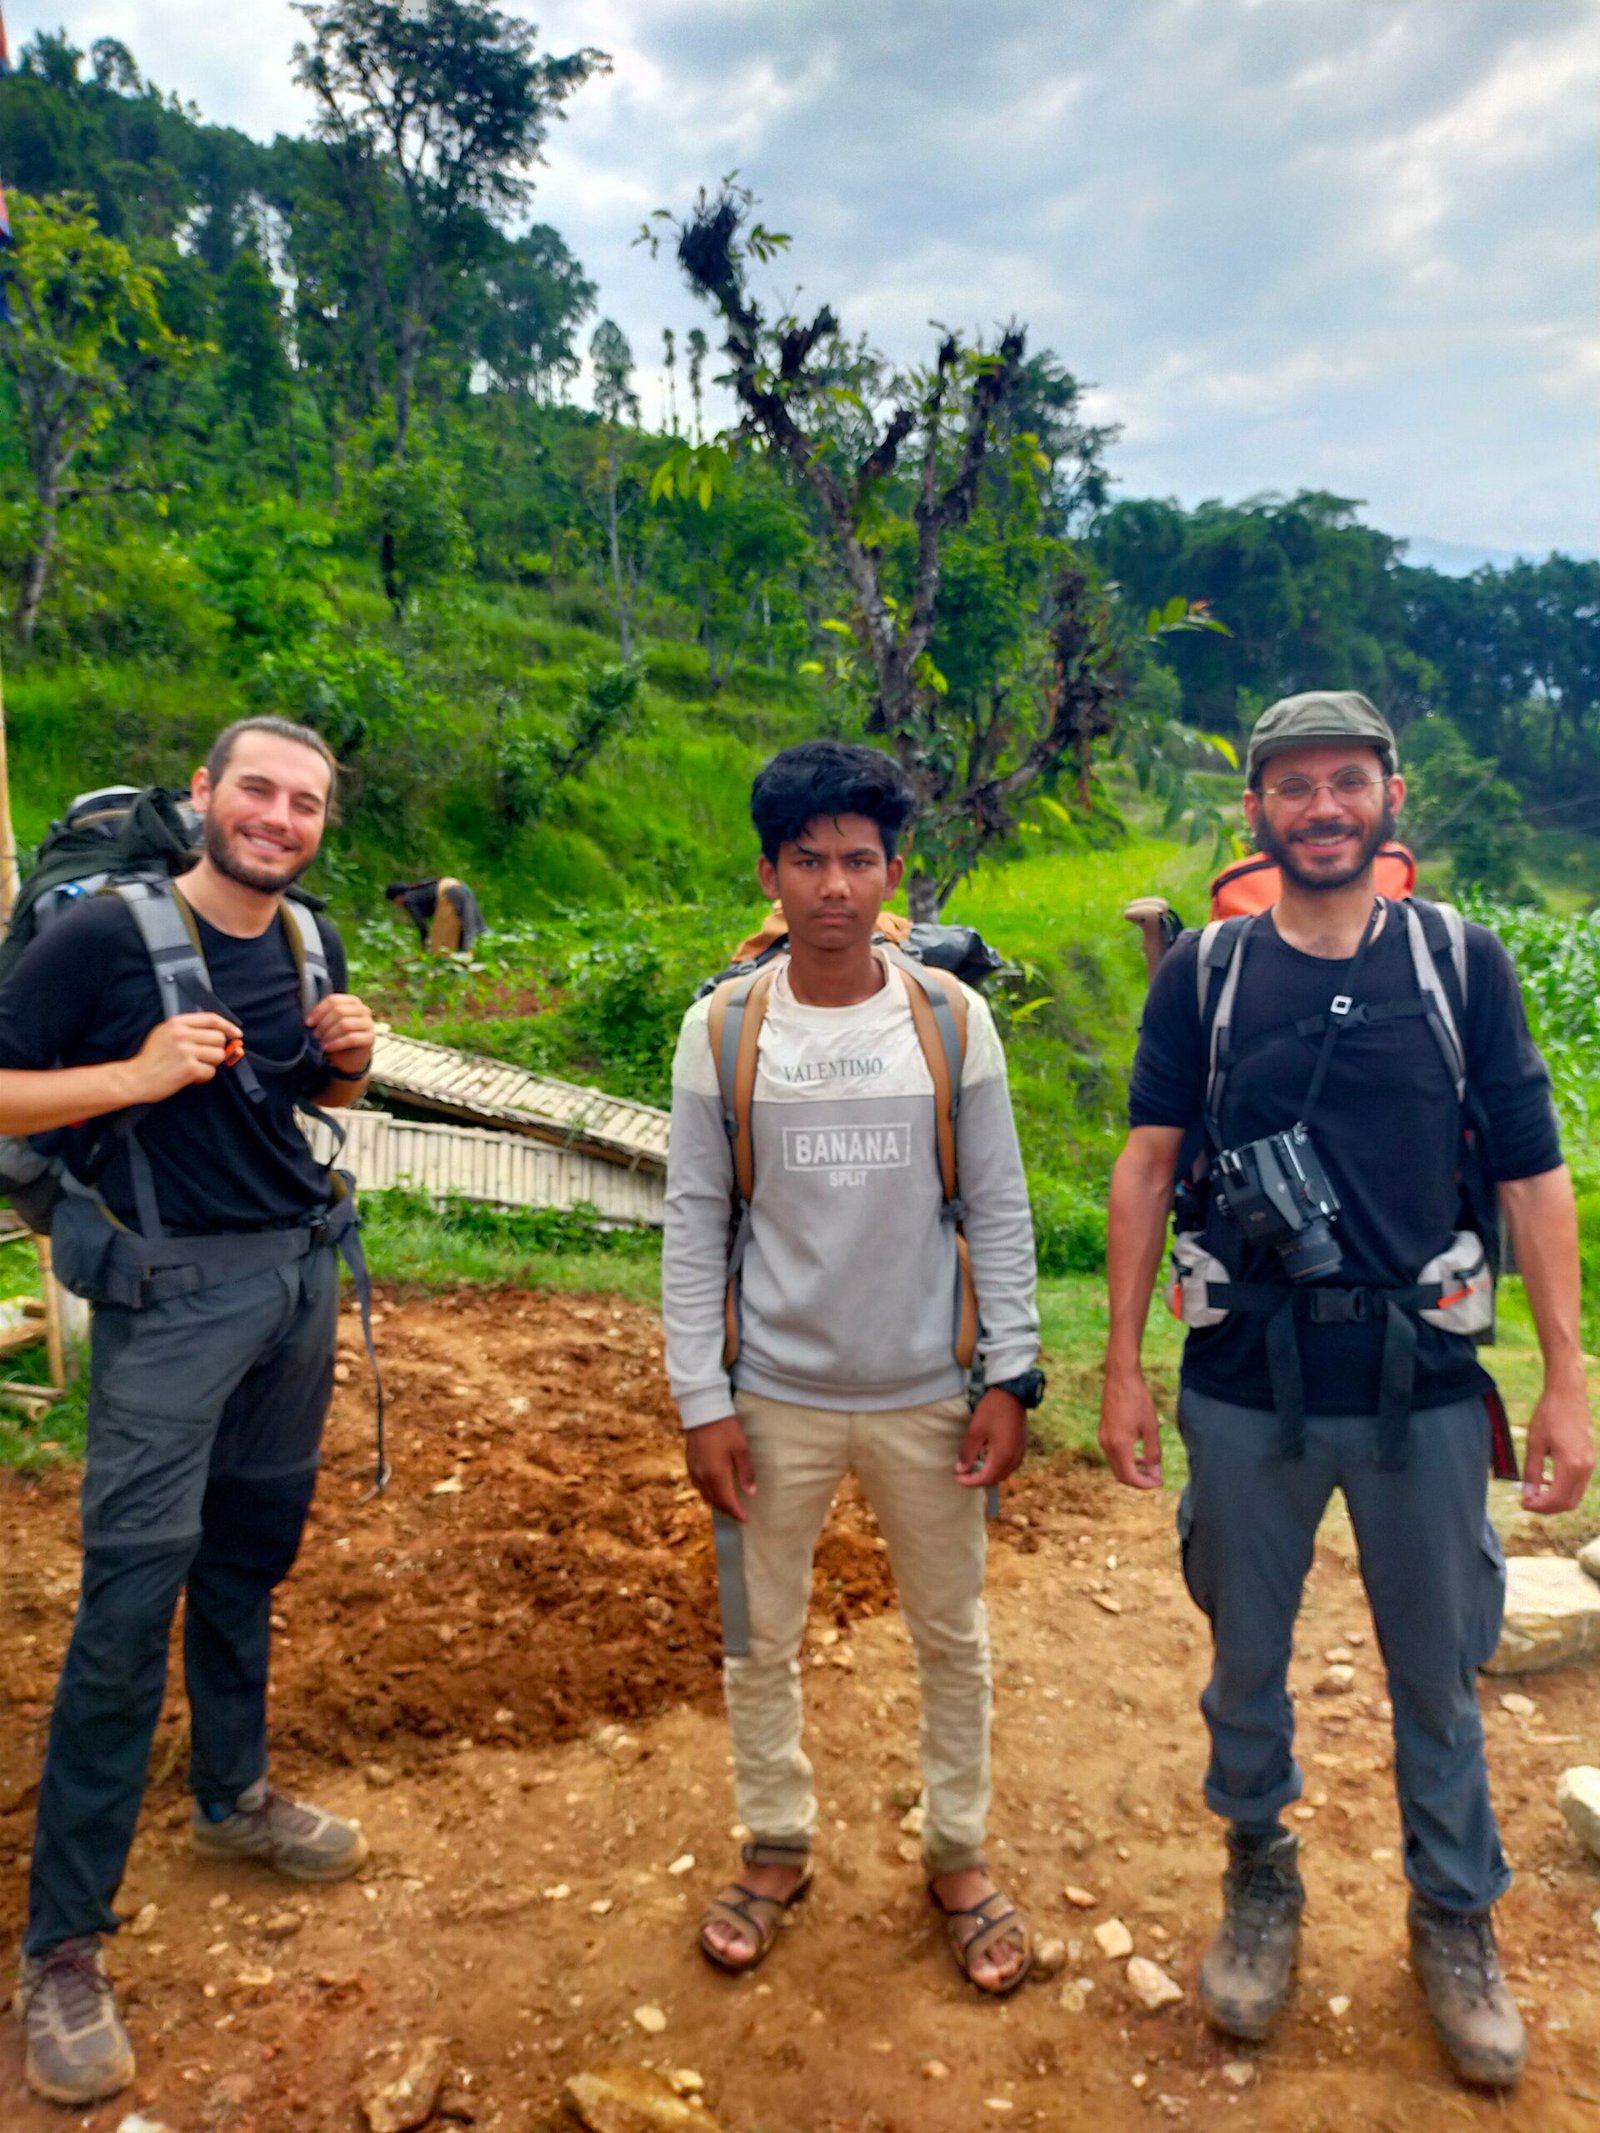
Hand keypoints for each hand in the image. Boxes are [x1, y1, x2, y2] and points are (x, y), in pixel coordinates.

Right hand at [126, 1012, 241, 1102]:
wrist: (134, 1078)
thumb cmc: (150, 1059)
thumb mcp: (163, 1034)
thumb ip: (187, 1029)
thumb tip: (217, 1031)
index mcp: (176, 1023)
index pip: (211, 1018)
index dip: (228, 1026)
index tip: (236, 1033)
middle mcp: (181, 1034)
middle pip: (219, 1038)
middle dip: (216, 1050)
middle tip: (203, 1058)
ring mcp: (185, 1051)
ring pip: (218, 1055)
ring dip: (210, 1064)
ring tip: (195, 1067)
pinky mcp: (189, 1068)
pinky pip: (211, 1072)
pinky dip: (203, 1077)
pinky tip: (190, 1077)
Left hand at [308, 992, 375, 1076]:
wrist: (351, 1057)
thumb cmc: (338, 1037)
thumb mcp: (330, 1023)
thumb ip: (323, 1016)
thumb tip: (309, 1019)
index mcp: (352, 1001)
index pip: (333, 1000)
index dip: (319, 1011)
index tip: (309, 1022)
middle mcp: (363, 1009)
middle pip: (339, 1011)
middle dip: (324, 1024)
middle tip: (316, 1034)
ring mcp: (368, 1023)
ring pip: (345, 1024)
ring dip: (329, 1034)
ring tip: (322, 1042)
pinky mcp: (370, 1038)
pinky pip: (351, 1038)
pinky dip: (336, 1043)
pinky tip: (328, 1047)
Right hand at [685, 1414, 756, 1520]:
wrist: (702, 1412)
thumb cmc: (725, 1429)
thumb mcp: (741, 1449)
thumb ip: (746, 1473)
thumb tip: (751, 1493)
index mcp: (716, 1475)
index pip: (727, 1502)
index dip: (737, 1513)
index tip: (746, 1519)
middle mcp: (702, 1477)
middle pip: (715, 1502)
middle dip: (728, 1510)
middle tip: (739, 1513)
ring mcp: (694, 1472)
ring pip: (705, 1495)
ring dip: (718, 1502)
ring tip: (729, 1503)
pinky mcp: (690, 1465)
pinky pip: (699, 1486)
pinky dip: (709, 1493)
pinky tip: (716, 1489)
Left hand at [956, 1389, 1026, 1488]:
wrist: (1013, 1393)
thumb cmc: (992, 1411)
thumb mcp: (975, 1432)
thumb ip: (968, 1453)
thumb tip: (960, 1470)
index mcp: (1003, 1457)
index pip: (985, 1478)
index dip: (970, 1482)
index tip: (957, 1478)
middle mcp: (1014, 1459)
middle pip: (996, 1479)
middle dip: (979, 1480)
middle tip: (963, 1475)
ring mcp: (1020, 1453)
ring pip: (1004, 1473)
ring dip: (989, 1475)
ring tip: (974, 1469)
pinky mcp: (1022, 1446)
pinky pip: (1010, 1464)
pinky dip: (998, 1467)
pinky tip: (988, 1460)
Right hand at [1100, 1365, 1162, 1488]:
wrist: (1121, 1377)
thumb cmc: (1138, 1399)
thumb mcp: (1150, 1427)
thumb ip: (1153, 1453)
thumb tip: (1156, 1474)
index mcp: (1119, 1445)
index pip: (1130, 1476)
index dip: (1145, 1484)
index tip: (1159, 1482)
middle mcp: (1107, 1444)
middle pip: (1120, 1475)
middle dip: (1138, 1481)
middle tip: (1155, 1478)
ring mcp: (1103, 1438)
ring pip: (1116, 1465)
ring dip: (1132, 1470)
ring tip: (1149, 1467)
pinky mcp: (1103, 1432)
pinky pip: (1113, 1455)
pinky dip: (1125, 1460)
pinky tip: (1138, 1453)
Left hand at [1521, 1374, 1594, 1513]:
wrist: (1567, 1394)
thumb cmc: (1548, 1415)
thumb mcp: (1534, 1443)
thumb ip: (1532, 1472)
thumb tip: (1527, 1495)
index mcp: (1571, 1465)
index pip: (1557, 1499)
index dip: (1539, 1506)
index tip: (1523, 1503)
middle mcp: (1585, 1468)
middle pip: (1568, 1503)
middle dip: (1548, 1507)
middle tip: (1527, 1501)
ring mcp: (1590, 1464)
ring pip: (1574, 1495)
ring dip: (1555, 1499)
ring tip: (1535, 1492)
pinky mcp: (1589, 1459)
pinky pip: (1578, 1483)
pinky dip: (1563, 1488)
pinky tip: (1547, 1479)